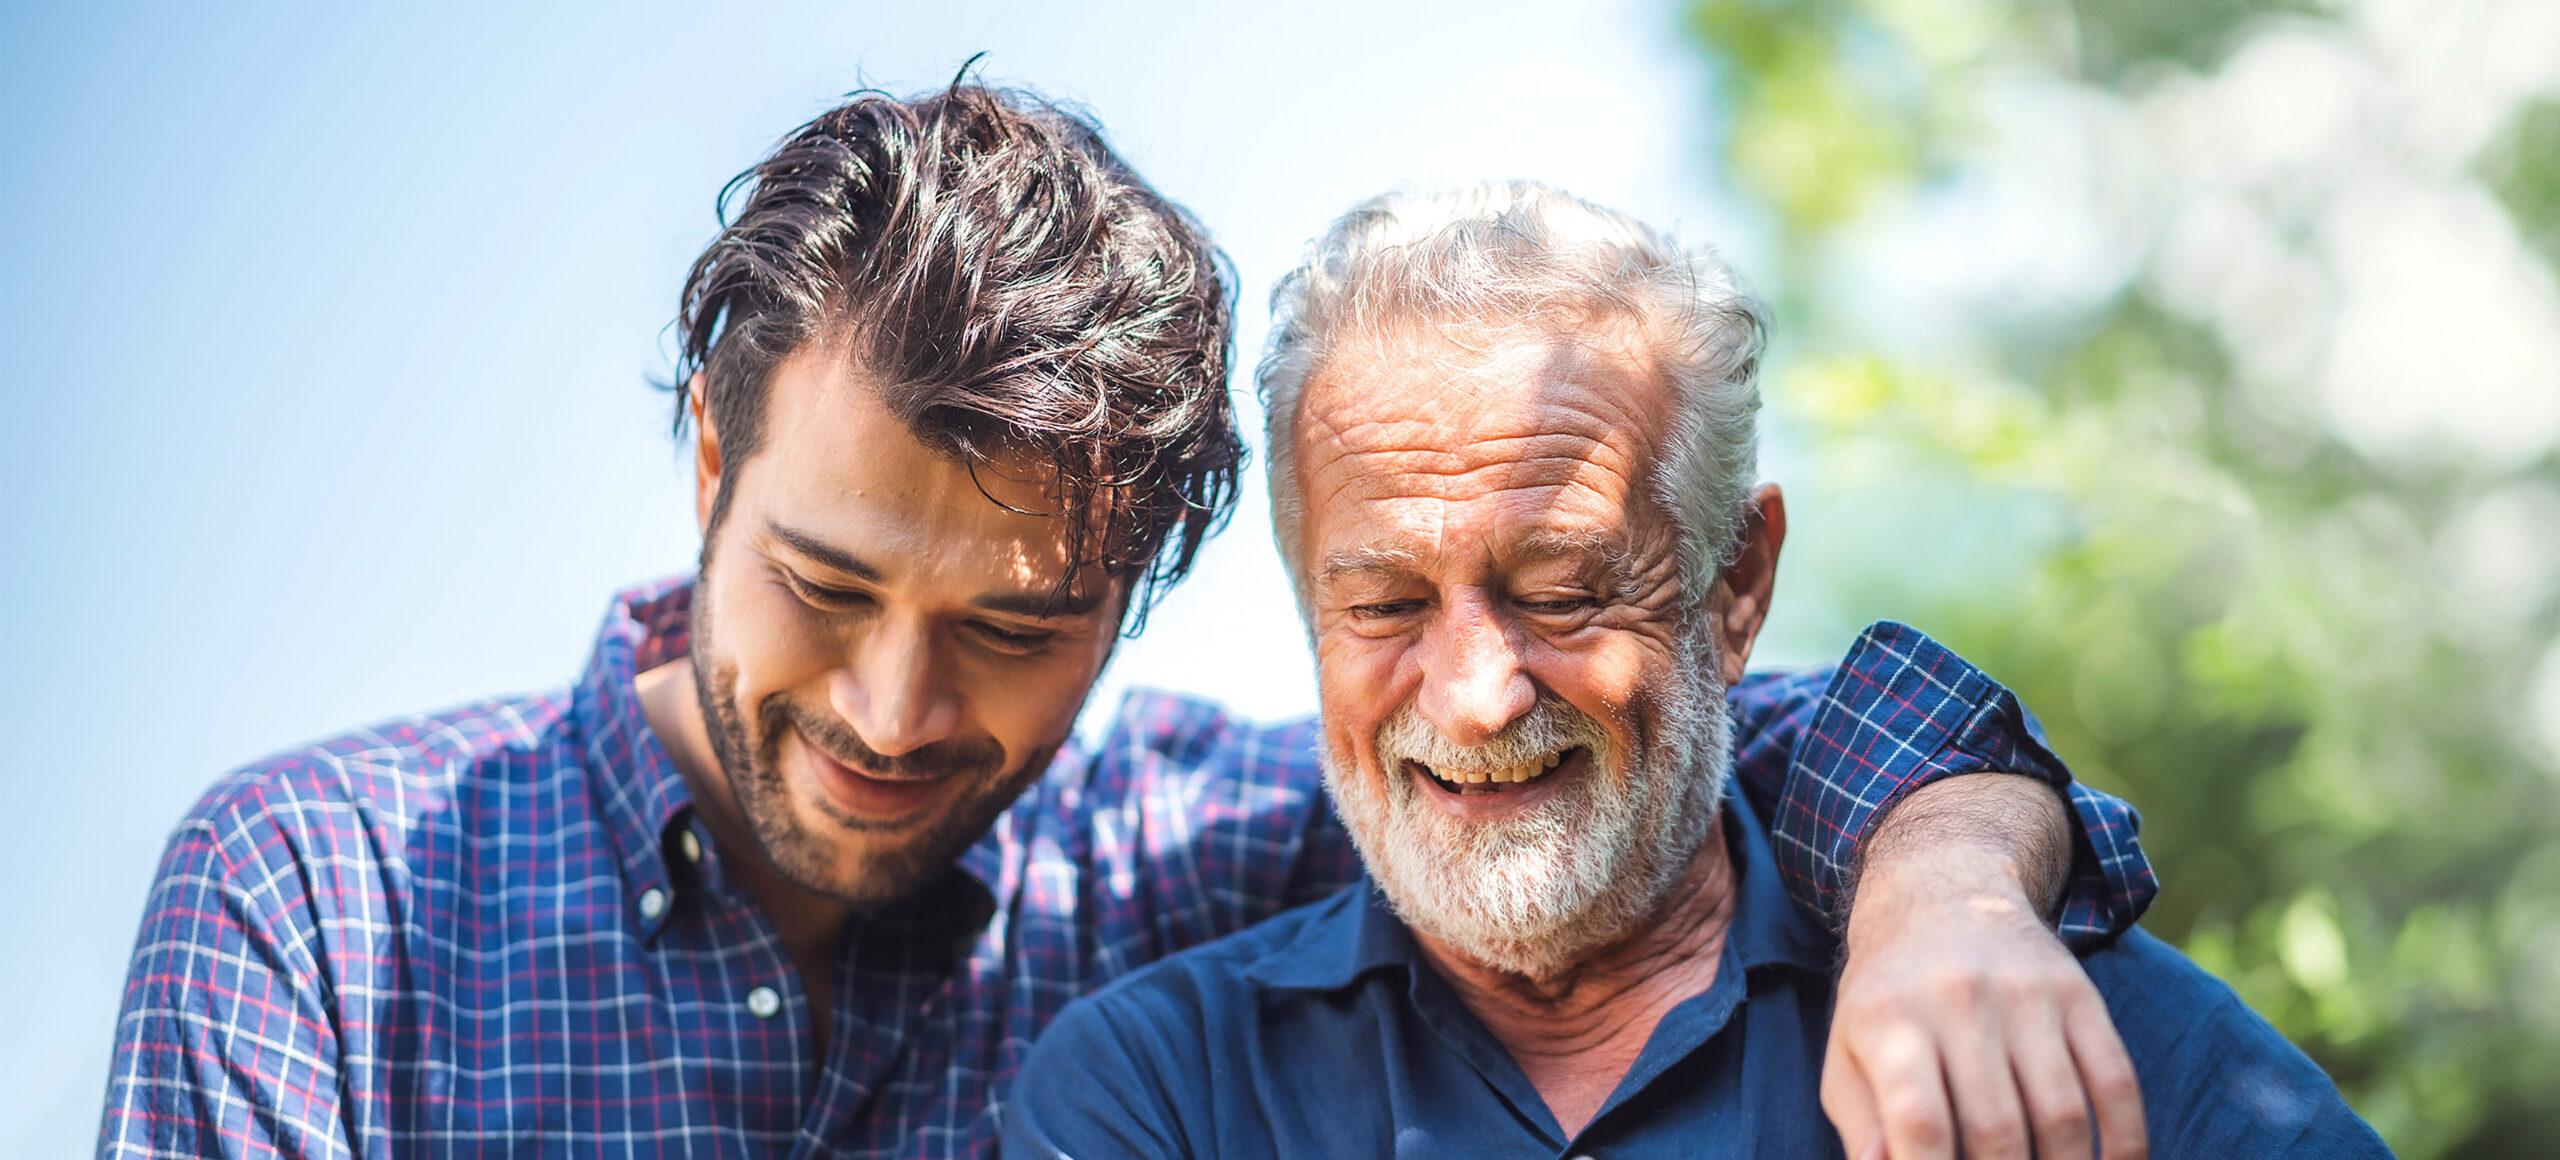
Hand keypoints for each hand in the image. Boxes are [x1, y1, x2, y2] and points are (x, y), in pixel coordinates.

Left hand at [1823, 844, 2146, 1159]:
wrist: (1943, 894)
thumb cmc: (1887, 1000)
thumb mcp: (1848, 1052)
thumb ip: (1861, 1125)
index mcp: (1891, 1020)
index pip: (1920, 1119)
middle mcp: (1960, 1001)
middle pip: (1997, 1130)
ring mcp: (2026, 996)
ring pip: (2062, 1115)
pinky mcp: (2079, 995)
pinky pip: (2117, 1083)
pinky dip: (2124, 1143)